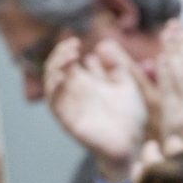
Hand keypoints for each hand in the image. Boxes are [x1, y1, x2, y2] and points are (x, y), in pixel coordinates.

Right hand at [44, 38, 145, 182]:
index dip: (66, 49)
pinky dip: (53, 90)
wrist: (132, 143)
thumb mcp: (126, 84)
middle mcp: (74, 93)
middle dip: (59, 55)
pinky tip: (60, 77)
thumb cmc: (128, 117)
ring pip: (50, 85)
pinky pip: (54, 105)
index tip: (76, 40)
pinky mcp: (69, 121)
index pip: (67, 62)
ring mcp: (70, 107)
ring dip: (54, 68)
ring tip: (68, 56)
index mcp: (85, 83)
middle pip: (55, 69)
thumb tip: (102, 46)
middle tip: (72, 45)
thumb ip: (115, 67)